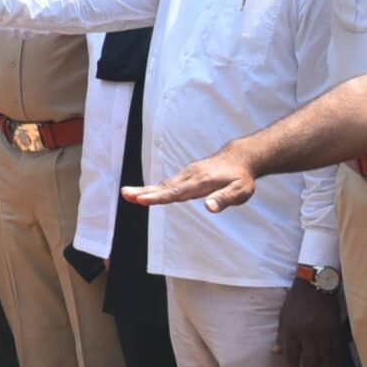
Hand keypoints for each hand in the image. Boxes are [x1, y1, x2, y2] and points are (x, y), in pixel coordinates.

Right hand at [125, 146, 259, 211]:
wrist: (238, 158)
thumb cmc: (241, 178)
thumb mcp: (240, 191)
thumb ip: (225, 199)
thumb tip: (209, 208)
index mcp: (200, 182)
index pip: (176, 192)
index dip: (158, 197)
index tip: (141, 199)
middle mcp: (189, 177)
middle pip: (164, 187)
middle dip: (144, 191)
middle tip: (124, 194)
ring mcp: (186, 175)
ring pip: (163, 185)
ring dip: (144, 190)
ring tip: (127, 194)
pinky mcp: (186, 177)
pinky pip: (168, 184)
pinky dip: (154, 188)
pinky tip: (144, 193)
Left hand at [275, 279, 343, 366]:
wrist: (315, 286)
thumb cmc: (296, 302)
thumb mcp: (283, 316)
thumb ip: (281, 336)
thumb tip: (276, 353)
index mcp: (292, 330)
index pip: (292, 355)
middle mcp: (308, 334)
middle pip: (311, 360)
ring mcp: (324, 332)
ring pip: (326, 358)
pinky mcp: (336, 329)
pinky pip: (338, 349)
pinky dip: (338, 361)